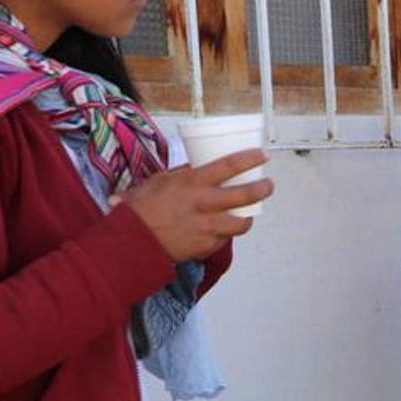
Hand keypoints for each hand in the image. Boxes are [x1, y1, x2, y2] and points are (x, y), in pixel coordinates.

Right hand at [114, 150, 272, 261]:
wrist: (132, 240)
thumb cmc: (141, 208)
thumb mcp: (159, 181)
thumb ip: (182, 175)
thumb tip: (196, 167)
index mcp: (192, 183)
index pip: (229, 166)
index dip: (250, 159)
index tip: (262, 155)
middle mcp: (204, 204)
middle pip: (246, 195)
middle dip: (263, 188)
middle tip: (268, 185)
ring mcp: (208, 227)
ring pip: (242, 222)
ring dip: (248, 217)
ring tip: (248, 213)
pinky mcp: (207, 246)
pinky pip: (225, 239)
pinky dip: (225, 233)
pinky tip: (221, 229)